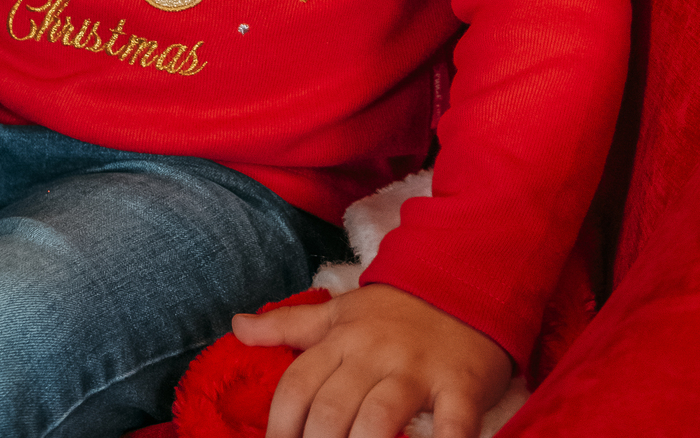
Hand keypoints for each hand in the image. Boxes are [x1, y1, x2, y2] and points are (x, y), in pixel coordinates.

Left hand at [232, 283, 512, 437]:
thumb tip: (236, 325)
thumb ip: (289, 324)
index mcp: (342, 339)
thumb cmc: (396, 309)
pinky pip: (452, 425)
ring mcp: (417, 370)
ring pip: (378, 418)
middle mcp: (374, 354)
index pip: (296, 387)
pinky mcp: (461, 386)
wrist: (463, 276)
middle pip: (331, 411)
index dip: (279, 427)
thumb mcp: (340, 311)